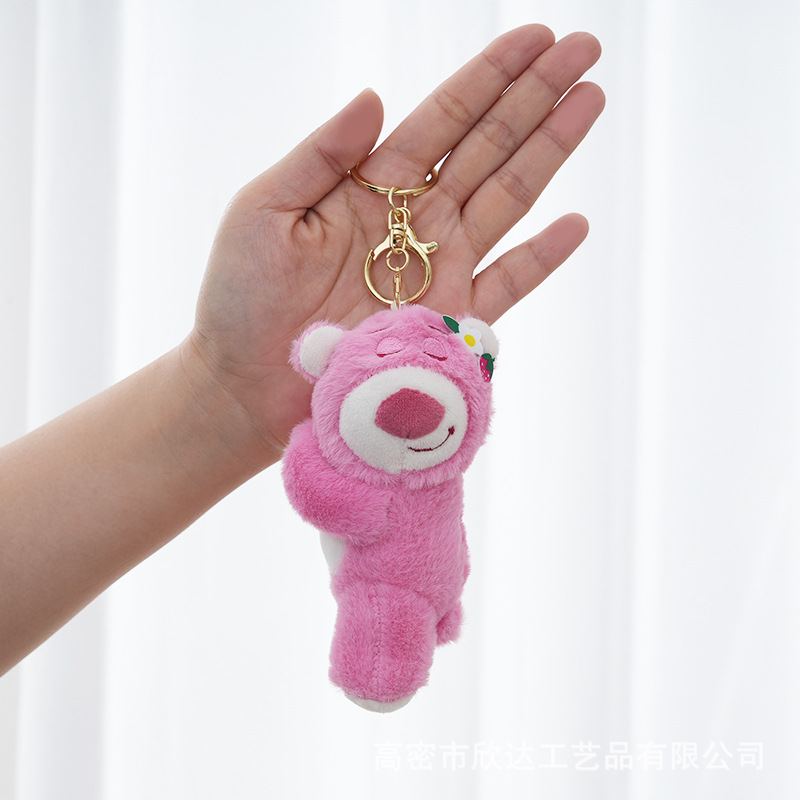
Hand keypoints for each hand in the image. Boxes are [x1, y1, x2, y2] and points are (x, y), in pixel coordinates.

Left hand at [187, 25, 604, 463]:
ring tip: (589, 102)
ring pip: (507, 199)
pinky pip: (506, 285)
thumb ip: (321, 154)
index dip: (489, 77)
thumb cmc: (242, 299)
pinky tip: (575, 223)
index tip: (535, 36)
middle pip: (487, 146)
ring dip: (550, 151)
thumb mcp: (264, 210)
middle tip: (585, 50)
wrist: (246, 386)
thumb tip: (374, 96)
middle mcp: (414, 221)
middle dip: (536, 96)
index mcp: (371, 186)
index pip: (442, 118)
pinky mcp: (448, 321)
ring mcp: (437, 269)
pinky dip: (541, 257)